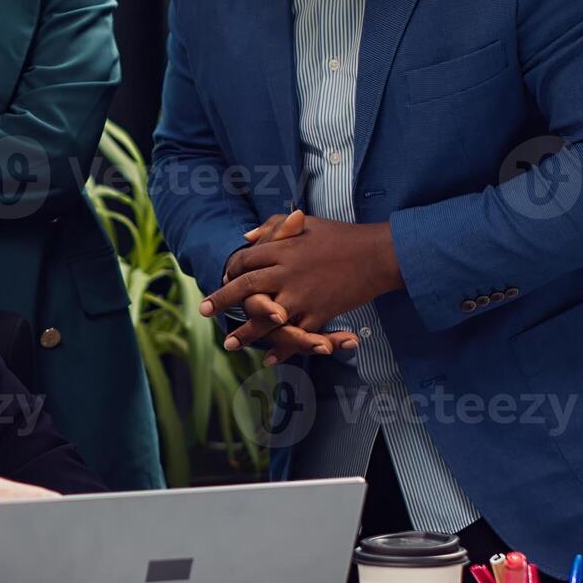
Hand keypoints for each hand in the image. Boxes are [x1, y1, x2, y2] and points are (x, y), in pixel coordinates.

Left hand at [204, 215, 403, 346]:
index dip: (231, 270)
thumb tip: (245, 236)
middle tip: (204, 311)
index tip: (221, 279)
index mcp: (283, 250)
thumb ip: (274, 227)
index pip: (246, 260)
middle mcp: (287, 274)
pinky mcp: (318, 314)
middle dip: (222, 301)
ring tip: (228, 343)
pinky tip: (269, 357)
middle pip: (245, 288)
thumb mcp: (306, 224)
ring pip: (265, 318)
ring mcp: (302, 296)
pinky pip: (294, 334)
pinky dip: (282, 348)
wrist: (378, 255)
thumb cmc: (342, 237)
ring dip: (245, 333)